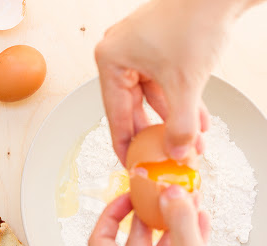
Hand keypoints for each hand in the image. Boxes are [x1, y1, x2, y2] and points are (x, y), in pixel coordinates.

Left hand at [88, 186, 260, 245]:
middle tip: (162, 197)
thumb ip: (179, 223)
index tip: (126, 198)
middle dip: (152, 217)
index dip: (111, 214)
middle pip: (134, 245)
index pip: (100, 242)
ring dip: (173, 229)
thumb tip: (170, 195)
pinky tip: (199, 226)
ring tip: (187, 205)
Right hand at [93, 0, 252, 163]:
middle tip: (161, 156)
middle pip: (134, 106)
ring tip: (190, 140)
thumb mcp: (185, 83)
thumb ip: (180, 125)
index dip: (124, 144)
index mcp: (111, 60)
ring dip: (173, 118)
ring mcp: (138, 50)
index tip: (130, 164)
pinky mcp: (157, 47)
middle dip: (156, 133)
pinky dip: (179, 100)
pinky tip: (196, 118)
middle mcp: (119, 55)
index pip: (115, 114)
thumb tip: (177, 152)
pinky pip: (164, 82)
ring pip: (153, 96)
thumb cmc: (195, 20)